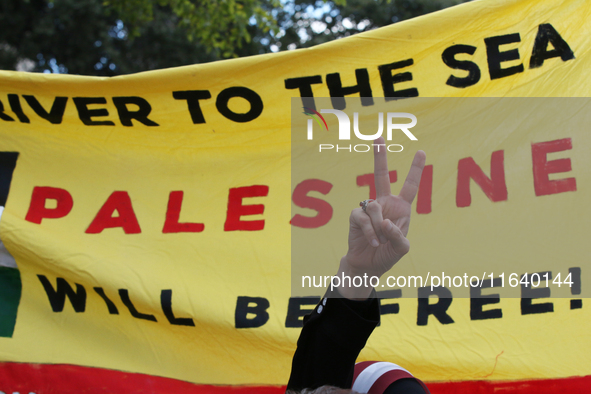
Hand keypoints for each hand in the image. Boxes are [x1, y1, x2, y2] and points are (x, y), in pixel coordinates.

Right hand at [337, 137, 425, 298]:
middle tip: (378, 136)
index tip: (422, 151)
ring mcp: (369, 209)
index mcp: (401, 208)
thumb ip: (398, 235)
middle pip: (380, 175)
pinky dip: (370, 232)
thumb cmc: (387, 254)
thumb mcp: (401, 248)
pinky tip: (373, 241)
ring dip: (379, 228)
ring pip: (375, 207)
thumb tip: (384, 221)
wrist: (368, 266)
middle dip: (379, 156)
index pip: (410, 185)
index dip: (415, 169)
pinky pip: (363, 218)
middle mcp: (384, 204)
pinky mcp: (355, 216)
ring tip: (380, 241)